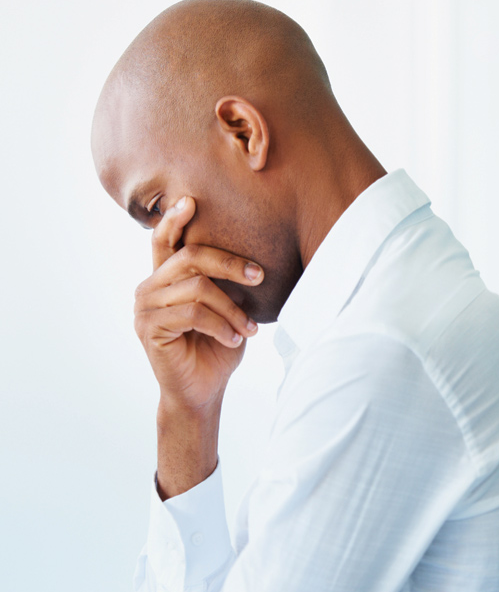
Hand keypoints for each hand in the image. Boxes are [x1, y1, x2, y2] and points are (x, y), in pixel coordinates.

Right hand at [133, 196, 262, 411]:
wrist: (203, 390)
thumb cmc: (217, 347)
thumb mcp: (227, 309)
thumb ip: (226, 283)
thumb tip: (256, 261)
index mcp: (166, 278)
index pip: (164, 240)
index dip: (175, 219)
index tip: (192, 201)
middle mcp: (150, 288)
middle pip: (190, 257)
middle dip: (230, 263)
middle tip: (259, 276)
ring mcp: (146, 307)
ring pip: (197, 288)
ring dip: (231, 308)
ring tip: (250, 329)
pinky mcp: (150, 328)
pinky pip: (193, 314)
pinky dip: (221, 325)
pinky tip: (235, 339)